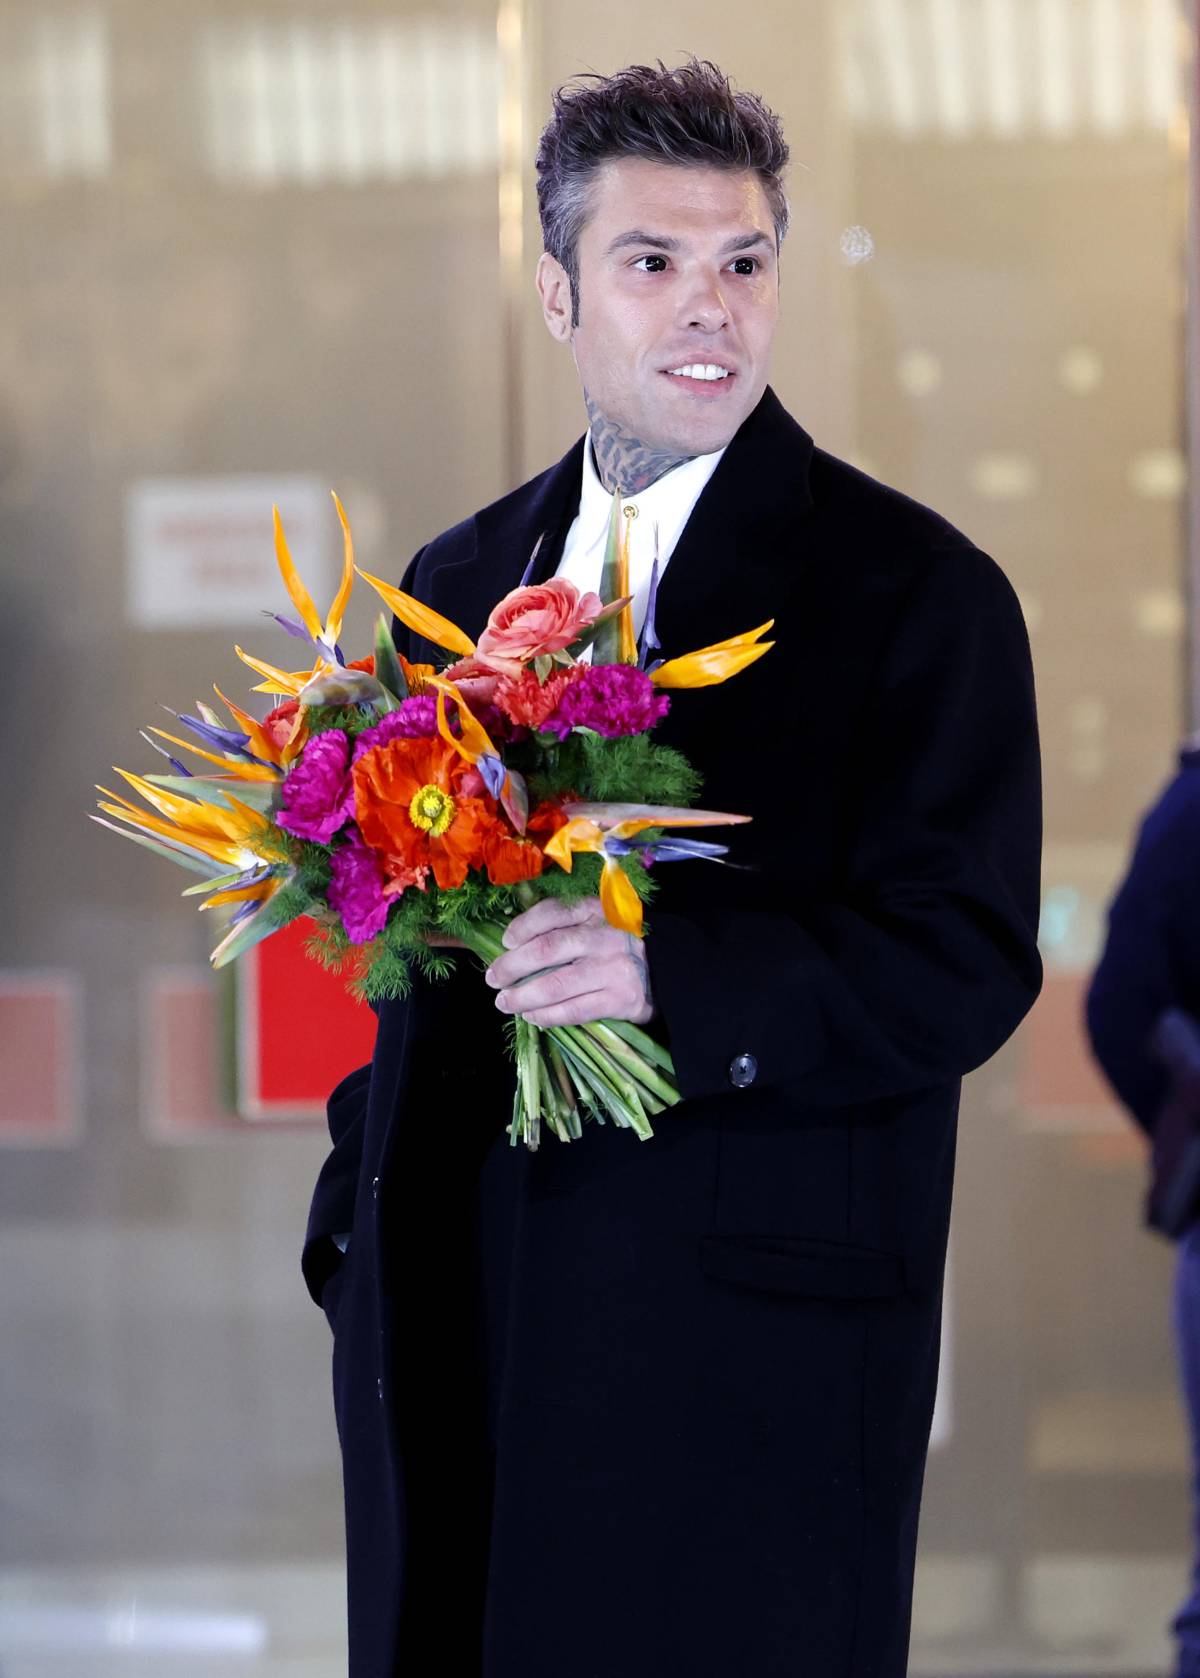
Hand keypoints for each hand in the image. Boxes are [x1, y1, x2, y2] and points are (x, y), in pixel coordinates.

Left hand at [485, 896, 654, 1027]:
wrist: (671, 970)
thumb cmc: (622, 944)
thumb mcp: (601, 921)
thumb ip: (568, 924)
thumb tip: (516, 943)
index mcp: (597, 910)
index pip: (553, 912)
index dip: (523, 926)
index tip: (506, 941)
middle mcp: (604, 936)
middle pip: (547, 949)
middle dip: (512, 966)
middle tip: (493, 979)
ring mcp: (612, 969)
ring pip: (556, 985)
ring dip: (523, 996)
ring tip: (506, 1002)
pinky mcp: (619, 999)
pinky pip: (573, 1010)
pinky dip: (547, 1016)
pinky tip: (533, 1017)